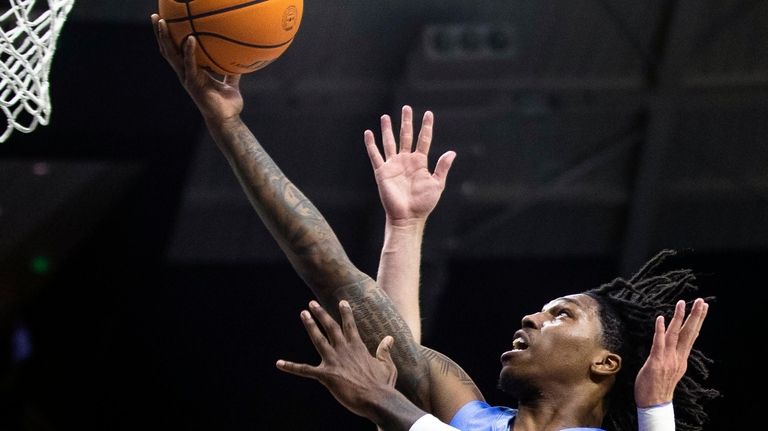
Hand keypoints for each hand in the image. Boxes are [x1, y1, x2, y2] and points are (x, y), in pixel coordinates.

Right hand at [151, 14, 242, 124]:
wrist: (227, 120)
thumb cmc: (228, 105)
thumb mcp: (230, 84)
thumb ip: (231, 72)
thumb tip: (239, 60)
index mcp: (192, 72)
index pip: (177, 51)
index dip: (170, 38)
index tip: (166, 21)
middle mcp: (186, 74)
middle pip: (168, 50)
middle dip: (160, 33)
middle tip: (155, 15)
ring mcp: (187, 78)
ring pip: (172, 55)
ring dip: (165, 38)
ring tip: (161, 21)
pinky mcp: (193, 83)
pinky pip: (190, 64)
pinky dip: (189, 51)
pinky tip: (190, 38)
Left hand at [277, 300, 397, 419]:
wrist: (377, 399)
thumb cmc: (383, 384)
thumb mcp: (387, 365)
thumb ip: (385, 351)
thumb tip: (389, 338)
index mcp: (358, 347)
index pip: (350, 325)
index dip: (345, 313)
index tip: (341, 301)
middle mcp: (344, 350)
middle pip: (331, 327)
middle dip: (321, 314)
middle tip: (312, 303)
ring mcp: (334, 361)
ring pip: (318, 339)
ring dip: (310, 326)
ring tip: (303, 314)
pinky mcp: (326, 375)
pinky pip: (305, 370)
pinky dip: (291, 367)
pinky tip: (279, 364)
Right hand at [364, 106, 455, 225]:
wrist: (408, 217)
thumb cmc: (423, 203)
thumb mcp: (437, 184)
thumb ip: (442, 167)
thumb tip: (452, 152)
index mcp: (420, 162)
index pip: (423, 139)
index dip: (426, 126)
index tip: (428, 114)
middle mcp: (406, 160)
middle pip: (406, 136)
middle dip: (406, 122)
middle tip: (407, 108)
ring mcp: (393, 165)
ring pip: (390, 142)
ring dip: (388, 129)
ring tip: (386, 116)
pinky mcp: (382, 171)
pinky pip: (375, 155)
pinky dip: (371, 144)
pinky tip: (368, 133)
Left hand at [634, 298, 708, 406]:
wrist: (654, 404)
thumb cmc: (658, 387)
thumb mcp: (670, 370)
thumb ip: (672, 357)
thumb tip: (672, 345)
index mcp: (681, 359)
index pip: (691, 336)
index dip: (697, 322)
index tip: (703, 308)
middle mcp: (677, 357)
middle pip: (689, 333)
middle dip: (696, 316)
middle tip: (702, 301)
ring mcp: (668, 359)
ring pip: (676, 335)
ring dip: (679, 318)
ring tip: (683, 303)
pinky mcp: (656, 362)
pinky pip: (659, 343)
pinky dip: (660, 330)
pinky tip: (662, 318)